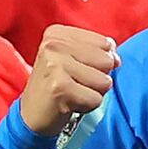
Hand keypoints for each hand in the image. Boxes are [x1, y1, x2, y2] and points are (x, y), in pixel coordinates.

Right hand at [18, 22, 117, 136]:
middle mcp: (53, 45)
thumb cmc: (56, 86)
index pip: (106, 44)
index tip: (76, 70)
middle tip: (74, 84)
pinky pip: (96, 99)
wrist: (30, 115)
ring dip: (92, 93)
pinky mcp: (59, 87)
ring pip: (104, 81)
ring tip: (72, 94)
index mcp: (57, 33)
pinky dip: (87, 107)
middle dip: (97, 78)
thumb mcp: (72, 58)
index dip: (99, 62)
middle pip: (107, 61)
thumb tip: (117, 59)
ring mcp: (54, 65)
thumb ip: (98, 51)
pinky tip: (69, 104)